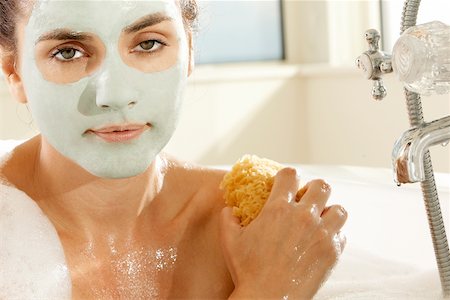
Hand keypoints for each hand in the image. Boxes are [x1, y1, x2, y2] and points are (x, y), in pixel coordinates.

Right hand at [219, 167, 346, 298]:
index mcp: (278, 209)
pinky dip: (335, 235)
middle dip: (315, 189)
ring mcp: (321, 234)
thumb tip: (229, 210)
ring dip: (330, 212)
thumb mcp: (230, 241)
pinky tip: (322, 242)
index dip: (288, 175)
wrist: (269, 298)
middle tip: (308, 200)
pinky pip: (342, 235)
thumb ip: (227, 219)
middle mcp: (303, 216)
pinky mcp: (332, 252)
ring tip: (320, 220)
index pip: (290, 175)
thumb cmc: (248, 270)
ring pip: (339, 209)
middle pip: (322, 186)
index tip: (286, 184)